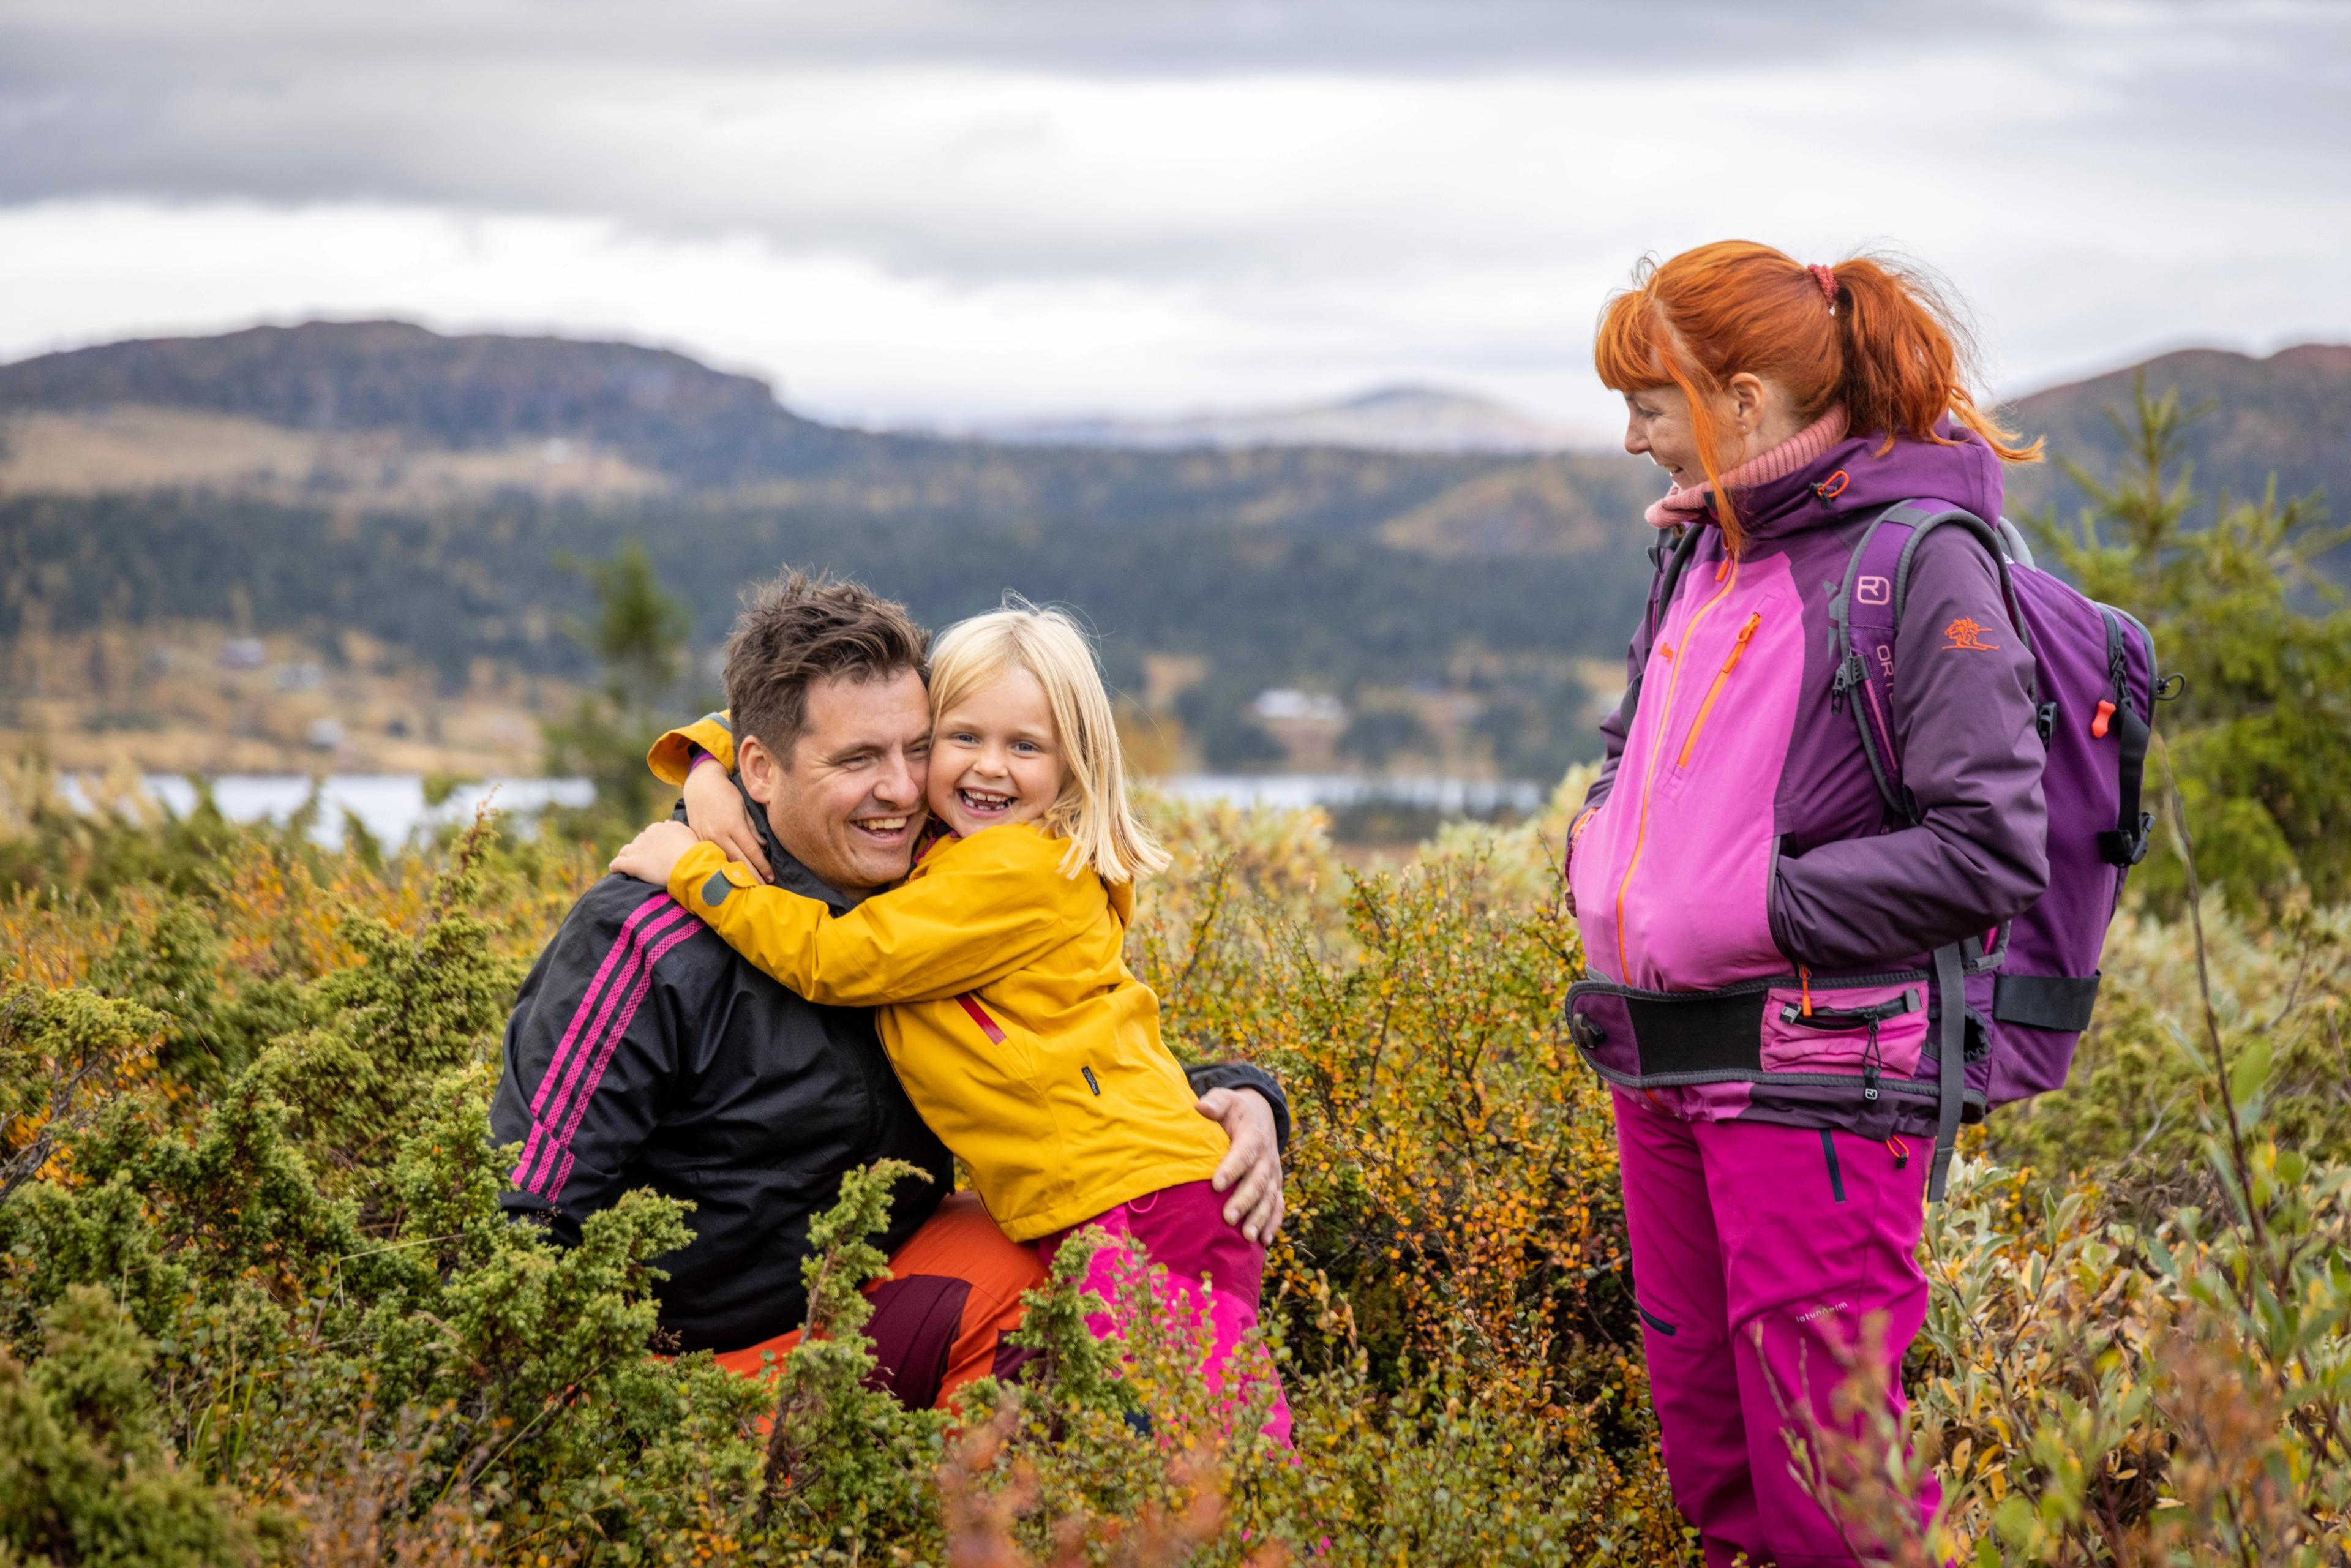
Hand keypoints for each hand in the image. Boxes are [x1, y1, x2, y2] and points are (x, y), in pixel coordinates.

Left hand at [610, 820, 700, 887]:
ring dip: (626, 855)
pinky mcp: (633, 864)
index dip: (652, 841)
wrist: (689, 864)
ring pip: (626, 850)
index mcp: (660, 828)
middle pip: (638, 841)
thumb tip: (667, 823)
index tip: (656, 849)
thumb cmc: (693, 850)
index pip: (652, 832)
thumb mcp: (687, 832)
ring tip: (625, 861)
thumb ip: (676, 827)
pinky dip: (615, 866)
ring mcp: (638, 849)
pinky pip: (618, 864)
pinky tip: (614, 869)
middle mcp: (647, 836)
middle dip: (640, 848)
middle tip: (645, 858)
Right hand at [684, 758, 770, 882]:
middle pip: (739, 862)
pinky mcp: (698, 839)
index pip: (752, 852)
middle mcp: (719, 834)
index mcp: (734, 826)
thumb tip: (763, 847)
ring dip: (737, 876)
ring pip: (724, 862)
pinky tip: (729, 878)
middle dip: (752, 877)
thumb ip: (752, 828)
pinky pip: (712, 857)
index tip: (772, 877)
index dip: (763, 866)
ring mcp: (706, 838)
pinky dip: (722, 868)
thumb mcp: (744, 807)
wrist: (700, 785)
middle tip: (764, 890)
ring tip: (749, 888)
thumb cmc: (726, 793)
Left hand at [1196, 1087, 1284, 1243]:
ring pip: (1268, 1198)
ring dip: (1259, 1218)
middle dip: (1244, 1200)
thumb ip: (1215, 1102)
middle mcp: (1266, 1157)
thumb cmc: (1234, 1110)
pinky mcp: (1275, 1185)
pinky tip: (1264, 1242)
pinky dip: (1273, 1223)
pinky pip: (1277, 1206)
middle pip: (1257, 1181)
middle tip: (1228, 1218)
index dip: (1231, 1169)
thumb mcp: (1226, 1099)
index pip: (1243, 1153)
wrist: (1260, 1115)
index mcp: (1253, 1135)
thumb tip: (1201, 1107)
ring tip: (1247, 1237)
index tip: (1216, 1185)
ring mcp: (1273, 1173)